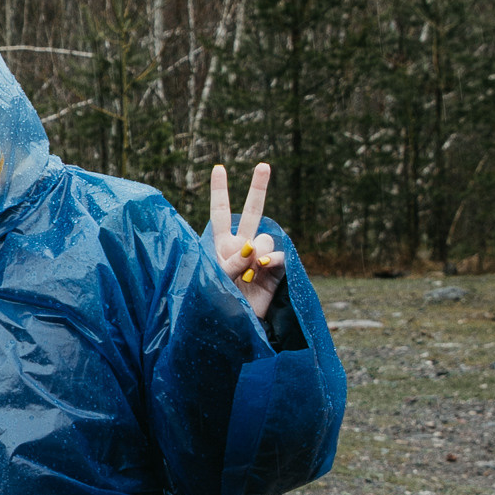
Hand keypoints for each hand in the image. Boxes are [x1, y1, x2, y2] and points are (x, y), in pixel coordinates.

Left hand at [207, 161, 285, 321]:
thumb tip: (255, 250)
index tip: (219, 167)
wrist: (234, 330)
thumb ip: (231, 262)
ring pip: (266, 238)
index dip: (220, 190)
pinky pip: (280, 257)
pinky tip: (265, 266)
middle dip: (258, 188)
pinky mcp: (275, 273)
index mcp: (220, 245)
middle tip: (263, 164)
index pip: (221, 213)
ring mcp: (259, 259)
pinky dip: (273, 259)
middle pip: (252, 212)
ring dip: (259, 248)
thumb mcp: (214, 280)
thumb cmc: (215, 305)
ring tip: (249, 269)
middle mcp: (241, 247)